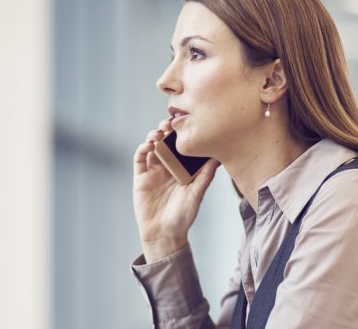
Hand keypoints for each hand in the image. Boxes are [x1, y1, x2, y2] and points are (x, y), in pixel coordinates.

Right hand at [132, 118, 219, 262]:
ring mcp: (153, 171)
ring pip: (151, 147)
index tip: (187, 123)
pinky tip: (148, 146)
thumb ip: (205, 176)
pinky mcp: (141, 178)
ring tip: (159, 134)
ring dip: (153, 136)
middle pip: (165, 142)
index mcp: (181, 168)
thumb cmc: (183, 216)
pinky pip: (139, 159)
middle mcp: (167, 167)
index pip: (181, 146)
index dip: (182, 134)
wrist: (165, 234)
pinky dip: (142, 149)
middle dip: (167, 130)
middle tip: (171, 123)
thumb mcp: (197, 194)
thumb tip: (218, 157)